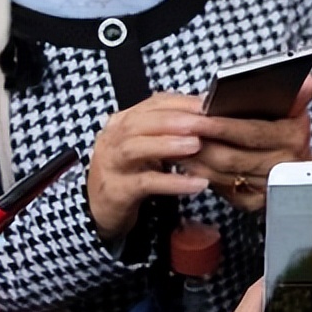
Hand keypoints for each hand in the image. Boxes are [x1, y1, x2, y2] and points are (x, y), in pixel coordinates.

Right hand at [87, 93, 212, 241]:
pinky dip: (172, 182)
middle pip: (139, 122)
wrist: (101, 209)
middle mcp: (112, 140)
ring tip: (196, 145)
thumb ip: (169, 129)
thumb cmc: (132, 171)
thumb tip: (207, 111)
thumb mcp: (147, 146)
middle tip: (204, 123)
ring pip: (135, 148)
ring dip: (168, 144)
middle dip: (175, 120)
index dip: (182, 103)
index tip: (209, 104)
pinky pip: (145, 184)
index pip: (152, 104)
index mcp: (122, 122)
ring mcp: (111, 165)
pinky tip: (197, 183)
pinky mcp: (117, 191)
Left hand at [181, 75, 311, 212]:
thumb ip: (297, 94)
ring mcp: (267, 186)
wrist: (298, 168)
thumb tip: (307, 80)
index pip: (252, 132)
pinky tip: (188, 161)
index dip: (222, 127)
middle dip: (202, 144)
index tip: (198, 118)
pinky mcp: (254, 201)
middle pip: (232, 157)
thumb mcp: (295, 110)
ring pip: (222, 174)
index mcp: (293, 139)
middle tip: (178, 131)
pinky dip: (202, 175)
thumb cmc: (289, 132)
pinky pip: (221, 189)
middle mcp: (282, 165)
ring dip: (196, 160)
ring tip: (176, 143)